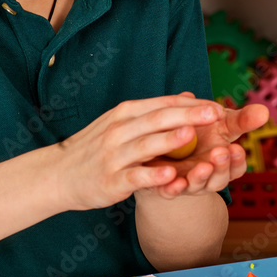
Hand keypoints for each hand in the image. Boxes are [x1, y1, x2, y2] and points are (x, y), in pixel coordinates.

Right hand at [53, 94, 229, 210]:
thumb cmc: (96, 147)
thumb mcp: (121, 122)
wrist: (58, 174)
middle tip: (215, 113)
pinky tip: (170, 174)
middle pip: (157, 119)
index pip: (163, 104)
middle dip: (187, 115)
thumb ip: (154, 111)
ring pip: (145, 145)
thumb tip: (188, 96)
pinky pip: (134, 176)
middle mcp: (120, 130)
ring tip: (191, 135)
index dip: (192, 105)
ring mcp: (114, 155)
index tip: (218, 105)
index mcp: (126, 114)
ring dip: (168, 140)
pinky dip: (152, 174)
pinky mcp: (110, 180)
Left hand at [146, 95, 269, 199]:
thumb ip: (241, 120)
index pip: (236, 167)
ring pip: (196, 186)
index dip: (237, 160)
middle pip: (219, 179)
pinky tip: (175, 180)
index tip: (236, 148)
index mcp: (224, 164)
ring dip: (200, 178)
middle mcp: (208, 178)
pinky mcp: (165, 186)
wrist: (166, 144)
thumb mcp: (221, 122)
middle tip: (220, 152)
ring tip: (202, 166)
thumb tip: (264, 111)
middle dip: (221, 167)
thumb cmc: (200, 131)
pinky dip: (173, 188)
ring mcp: (188, 184)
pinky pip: (170, 191)